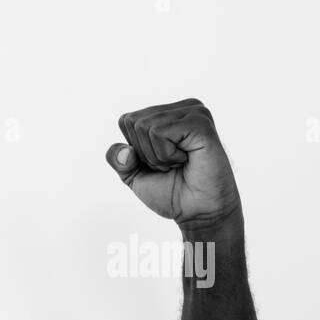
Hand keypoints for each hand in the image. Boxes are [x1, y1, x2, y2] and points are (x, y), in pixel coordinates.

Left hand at [106, 99, 240, 230]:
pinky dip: (166, 155)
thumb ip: (119, 160)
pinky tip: (186, 159)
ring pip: (145, 127)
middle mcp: (182, 108)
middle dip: (145, 153)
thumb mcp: (134, 175)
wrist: (198, 212)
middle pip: (133, 122)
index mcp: (167, 114)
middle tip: (171, 164)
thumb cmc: (172, 192)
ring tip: (180, 163)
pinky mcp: (201, 123)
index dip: (135, 150)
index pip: (126, 121)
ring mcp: (193, 112)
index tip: (159, 162)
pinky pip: (160, 133)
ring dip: (157, 156)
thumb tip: (121, 150)